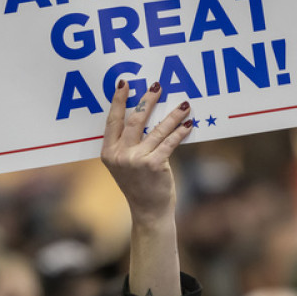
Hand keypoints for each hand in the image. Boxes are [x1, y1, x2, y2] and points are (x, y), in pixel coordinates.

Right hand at [100, 79, 193, 225]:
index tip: (124, 84)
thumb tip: (142, 116)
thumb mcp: (124, 165)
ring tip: (184, 104)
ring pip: (156, 129)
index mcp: (108, 153)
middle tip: (157, 86)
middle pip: (134, 120)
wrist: (148, 211)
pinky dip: (180, 131)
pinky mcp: (154, 164)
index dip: (118, 101)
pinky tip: (188, 123)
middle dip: (147, 100)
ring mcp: (136, 160)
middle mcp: (120, 155)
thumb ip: (126, 145)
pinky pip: (169, 142)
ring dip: (172, 115)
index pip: (112, 121)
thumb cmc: (139, 186)